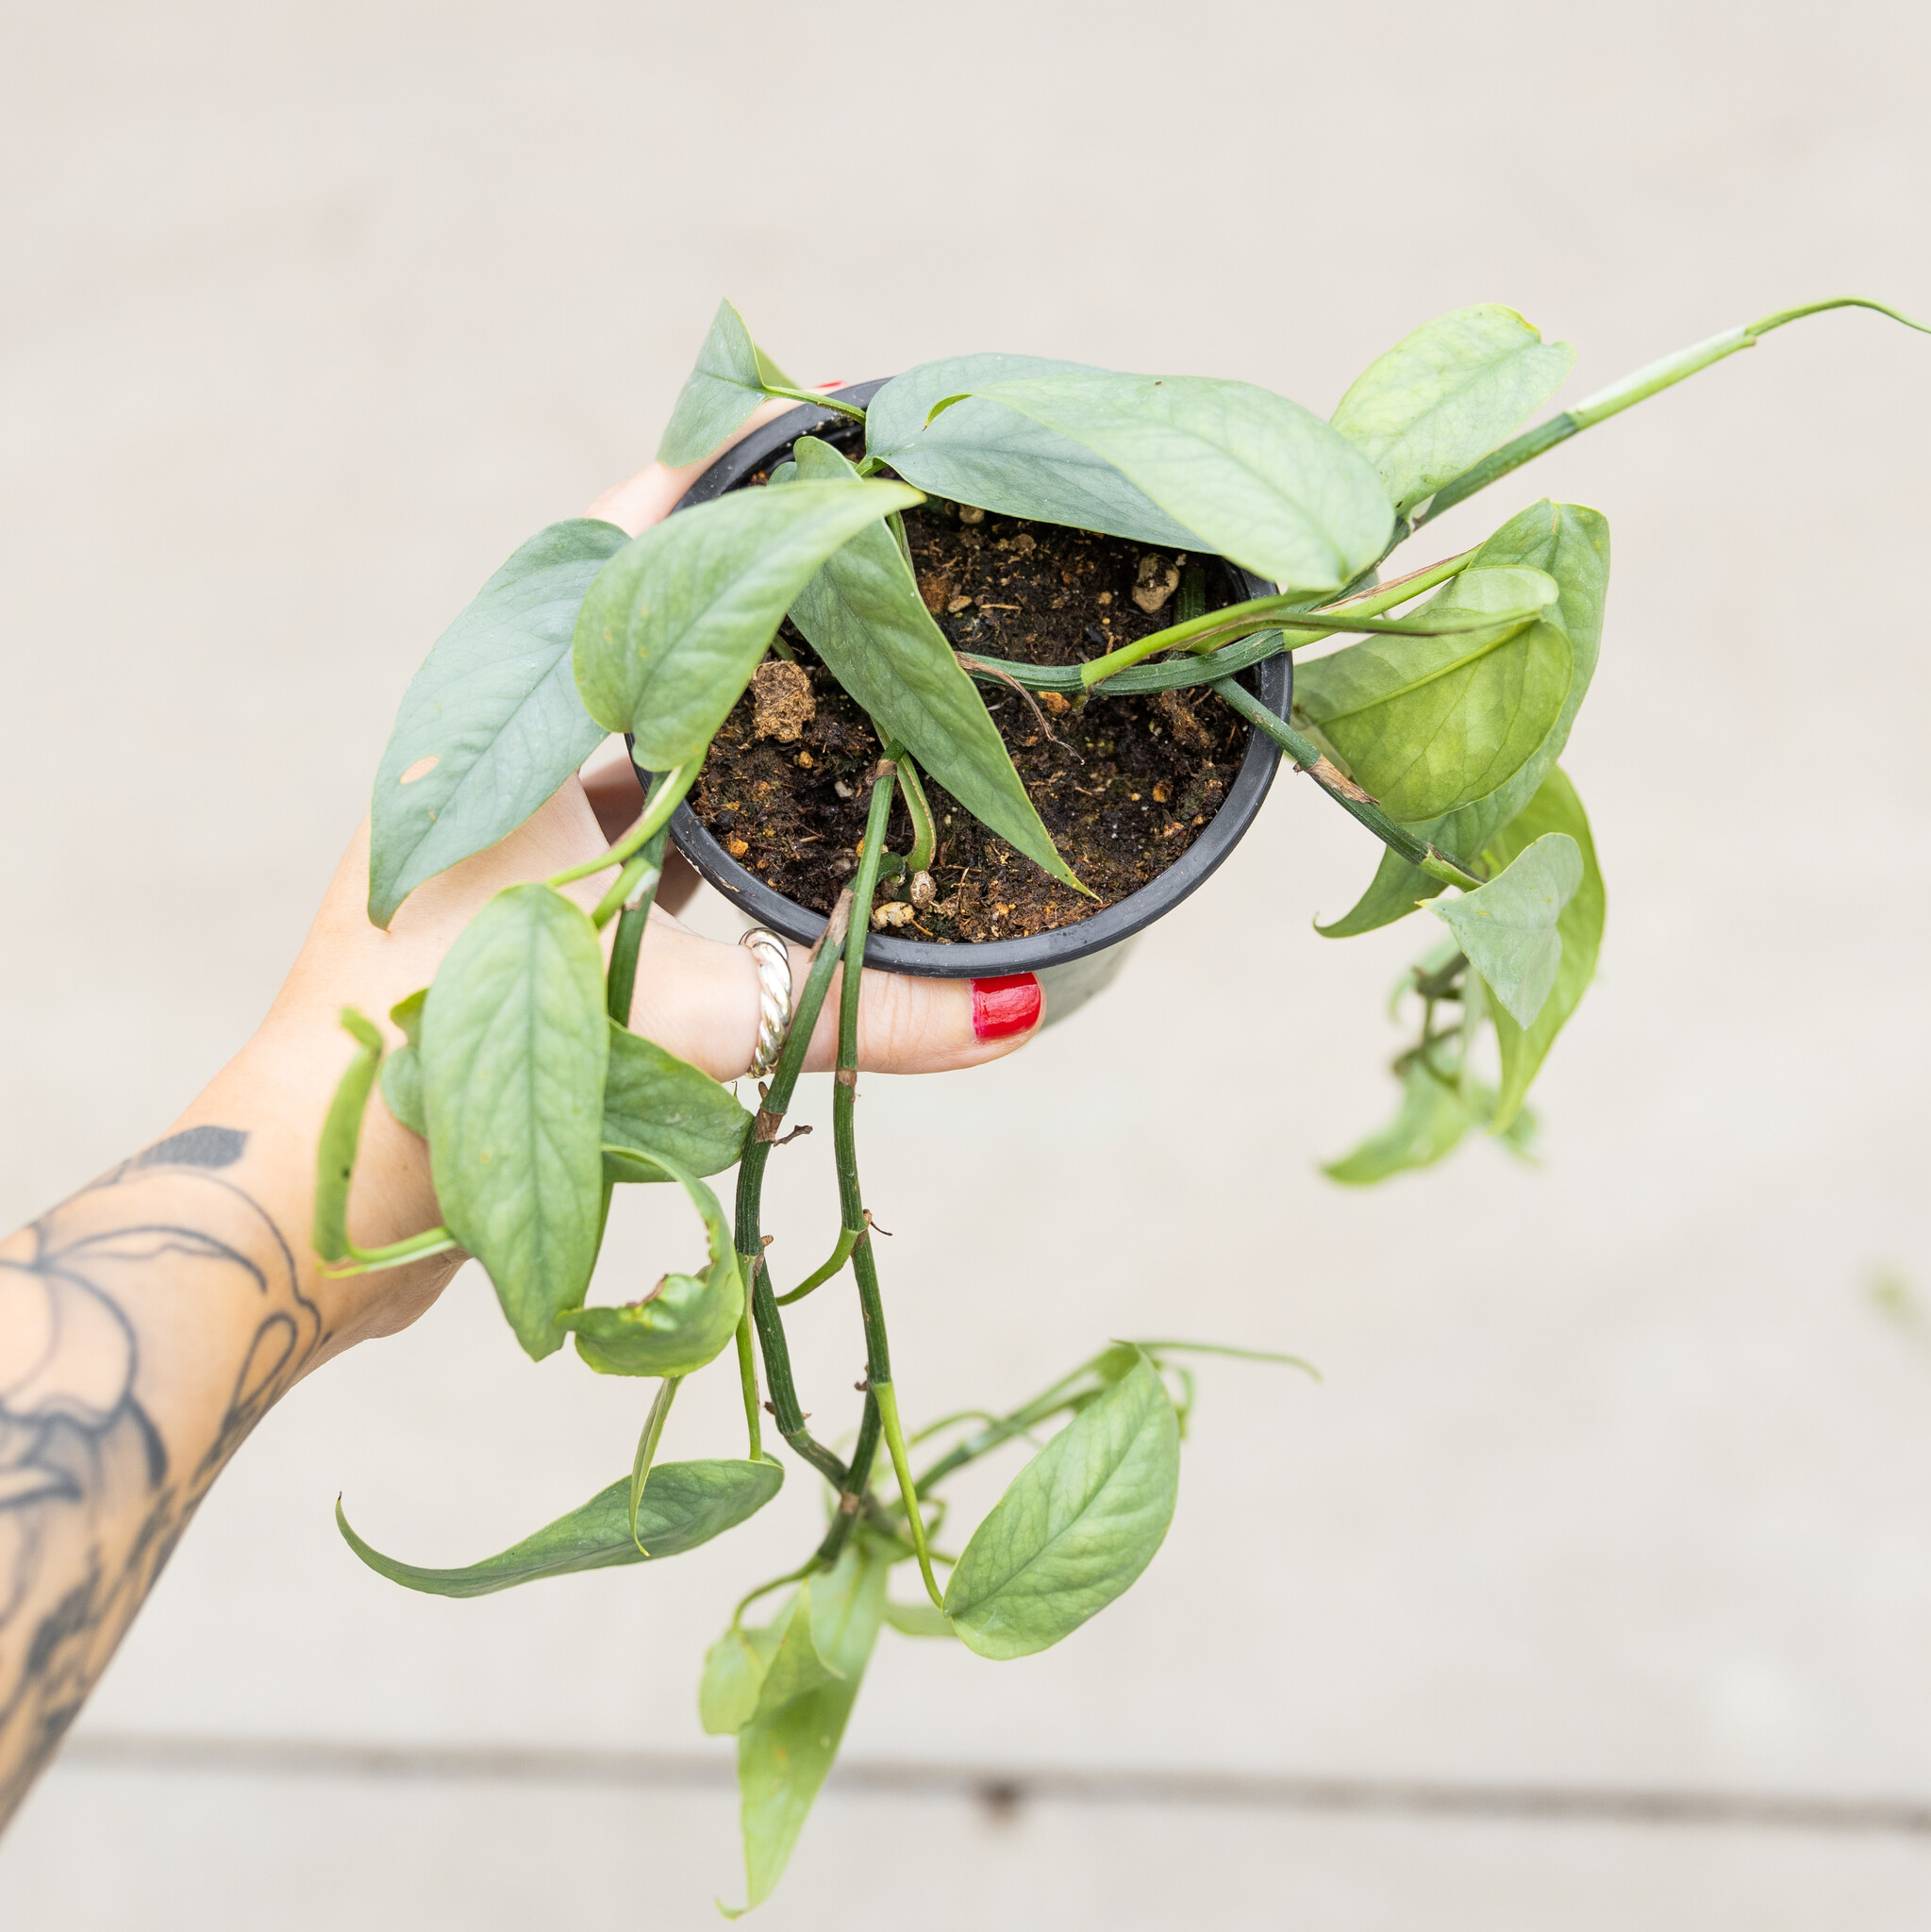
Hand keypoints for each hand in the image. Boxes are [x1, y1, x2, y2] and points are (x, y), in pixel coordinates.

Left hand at [182, 409, 1044, 1358]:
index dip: (701, 479)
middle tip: (855, 555)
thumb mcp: (671, 1020)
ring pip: (640, 746)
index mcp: (502, 738)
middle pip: (634, 639)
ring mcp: (508, 844)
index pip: (608, 557)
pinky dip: (713, 825)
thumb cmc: (458, 1074)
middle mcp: (498, 768)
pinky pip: (641, 837)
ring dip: (728, 713)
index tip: (797, 418)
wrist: (325, 1203)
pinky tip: (790, 832)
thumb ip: (848, 1011)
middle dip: (739, 591)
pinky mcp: (526, 920)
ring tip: (844, 677)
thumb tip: (1017, 1008)